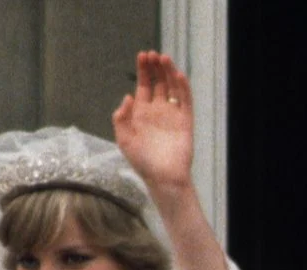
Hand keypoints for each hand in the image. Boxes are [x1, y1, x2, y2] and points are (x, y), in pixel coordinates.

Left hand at [112, 51, 193, 192]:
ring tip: (164, 58)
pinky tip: (177, 75)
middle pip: (159, 82)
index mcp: (142, 114)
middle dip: (156, 67)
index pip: (144, 86)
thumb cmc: (142, 163)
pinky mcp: (185, 121)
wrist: (163, 178)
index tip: (142, 56)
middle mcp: (158, 112)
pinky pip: (185, 100)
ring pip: (172, 87)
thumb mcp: (124, 141)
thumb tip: (127, 97)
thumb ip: (121, 119)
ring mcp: (172, 115)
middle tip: (153, 54)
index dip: (143, 71)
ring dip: (169, 72)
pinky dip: (182, 87)